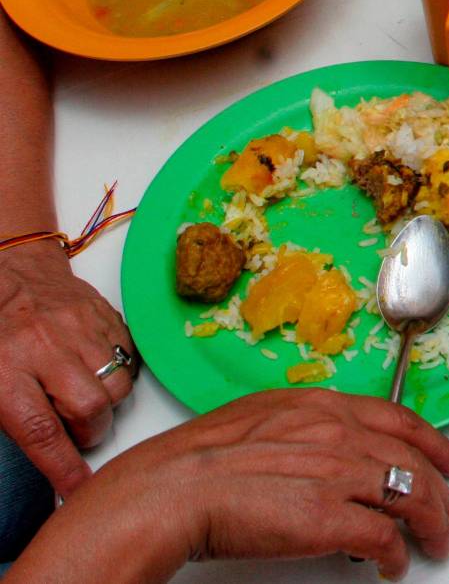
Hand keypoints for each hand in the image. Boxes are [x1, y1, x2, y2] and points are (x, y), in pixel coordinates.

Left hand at [0, 239, 135, 496]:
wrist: (9, 267)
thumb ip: (8, 413)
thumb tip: (41, 447)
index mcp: (6, 369)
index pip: (40, 431)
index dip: (62, 467)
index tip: (77, 489)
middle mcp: (47, 348)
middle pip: (91, 408)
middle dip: (90, 431)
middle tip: (77, 431)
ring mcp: (81, 327)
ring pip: (117, 384)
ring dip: (107, 402)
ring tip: (87, 396)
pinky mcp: (105, 314)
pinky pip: (128, 355)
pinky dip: (118, 370)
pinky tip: (98, 368)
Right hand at [12, 390, 448, 582]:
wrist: (172, 488)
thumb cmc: (202, 458)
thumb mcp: (264, 418)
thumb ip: (307, 426)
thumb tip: (332, 450)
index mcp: (324, 405)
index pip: (399, 419)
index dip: (433, 442)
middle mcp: (340, 432)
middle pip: (414, 459)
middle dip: (444, 489)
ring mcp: (338, 473)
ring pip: (411, 495)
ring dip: (432, 523)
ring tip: (439, 543)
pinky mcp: (330, 518)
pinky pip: (384, 537)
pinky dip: (396, 554)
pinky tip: (395, 565)